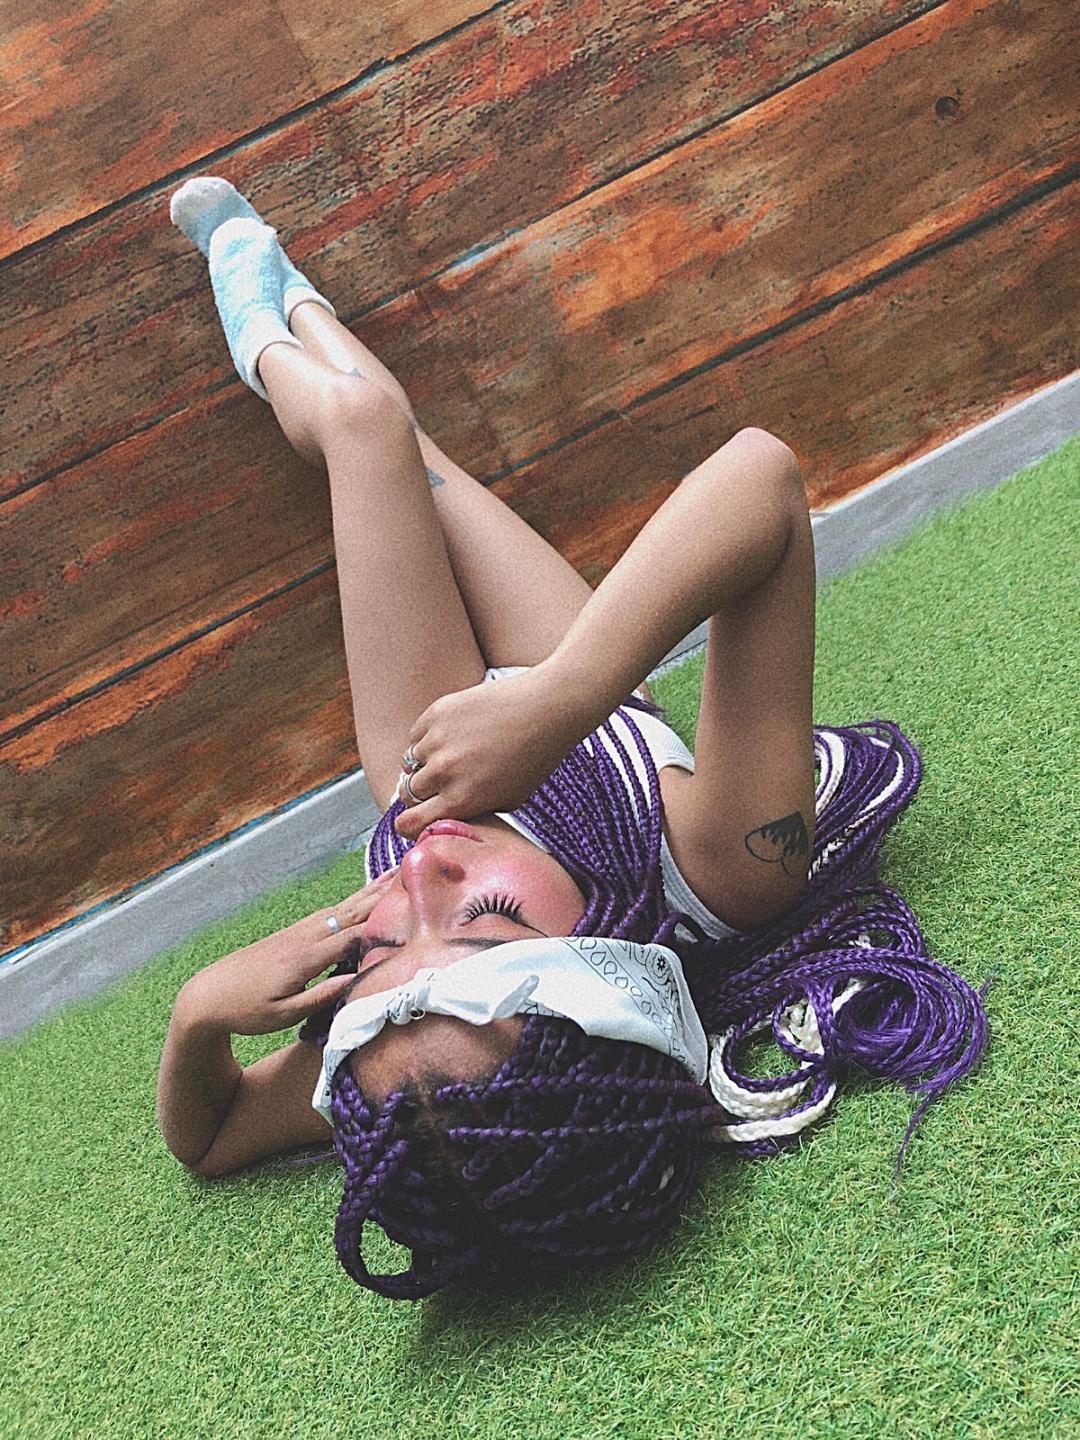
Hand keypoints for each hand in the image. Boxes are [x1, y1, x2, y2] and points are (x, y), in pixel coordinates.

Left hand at [177, 868, 399, 1035]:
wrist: (206, 995)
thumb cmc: (245, 1011)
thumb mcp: (282, 1015)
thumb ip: (320, 998)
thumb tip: (356, 982)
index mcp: (303, 958)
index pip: (352, 937)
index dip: (383, 925)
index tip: (416, 911)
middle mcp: (303, 937)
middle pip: (351, 911)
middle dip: (383, 892)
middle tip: (414, 872)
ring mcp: (297, 932)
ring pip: (342, 907)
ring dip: (370, 889)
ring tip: (397, 873)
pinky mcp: (292, 933)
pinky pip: (330, 912)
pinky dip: (352, 899)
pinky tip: (362, 895)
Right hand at [394, 664, 587, 840]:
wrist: (548, 708)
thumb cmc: (536, 757)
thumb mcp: (510, 799)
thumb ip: (475, 810)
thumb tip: (447, 813)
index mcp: (462, 800)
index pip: (410, 823)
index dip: (408, 825)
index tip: (412, 820)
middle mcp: (444, 772)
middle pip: (409, 793)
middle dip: (421, 793)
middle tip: (441, 783)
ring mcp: (437, 740)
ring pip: (410, 763)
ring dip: (424, 764)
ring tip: (453, 756)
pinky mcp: (437, 712)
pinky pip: (416, 735)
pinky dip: (427, 739)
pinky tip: (452, 736)